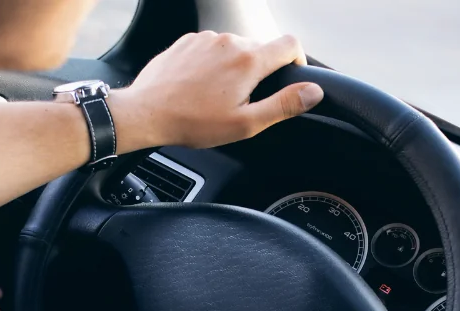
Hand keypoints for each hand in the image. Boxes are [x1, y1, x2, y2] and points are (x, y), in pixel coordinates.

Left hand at [108, 32, 324, 150]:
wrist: (146, 112)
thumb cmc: (193, 122)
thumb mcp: (245, 123)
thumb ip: (283, 105)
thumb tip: (313, 92)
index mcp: (249, 60)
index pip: (290, 44)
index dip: (297, 61)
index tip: (290, 78)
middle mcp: (230, 41)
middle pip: (261, 48)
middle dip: (260, 71)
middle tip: (244, 101)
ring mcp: (206, 38)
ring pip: (235, 48)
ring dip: (235, 67)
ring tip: (218, 96)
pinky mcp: (188, 41)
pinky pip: (212, 48)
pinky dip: (213, 63)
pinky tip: (200, 86)